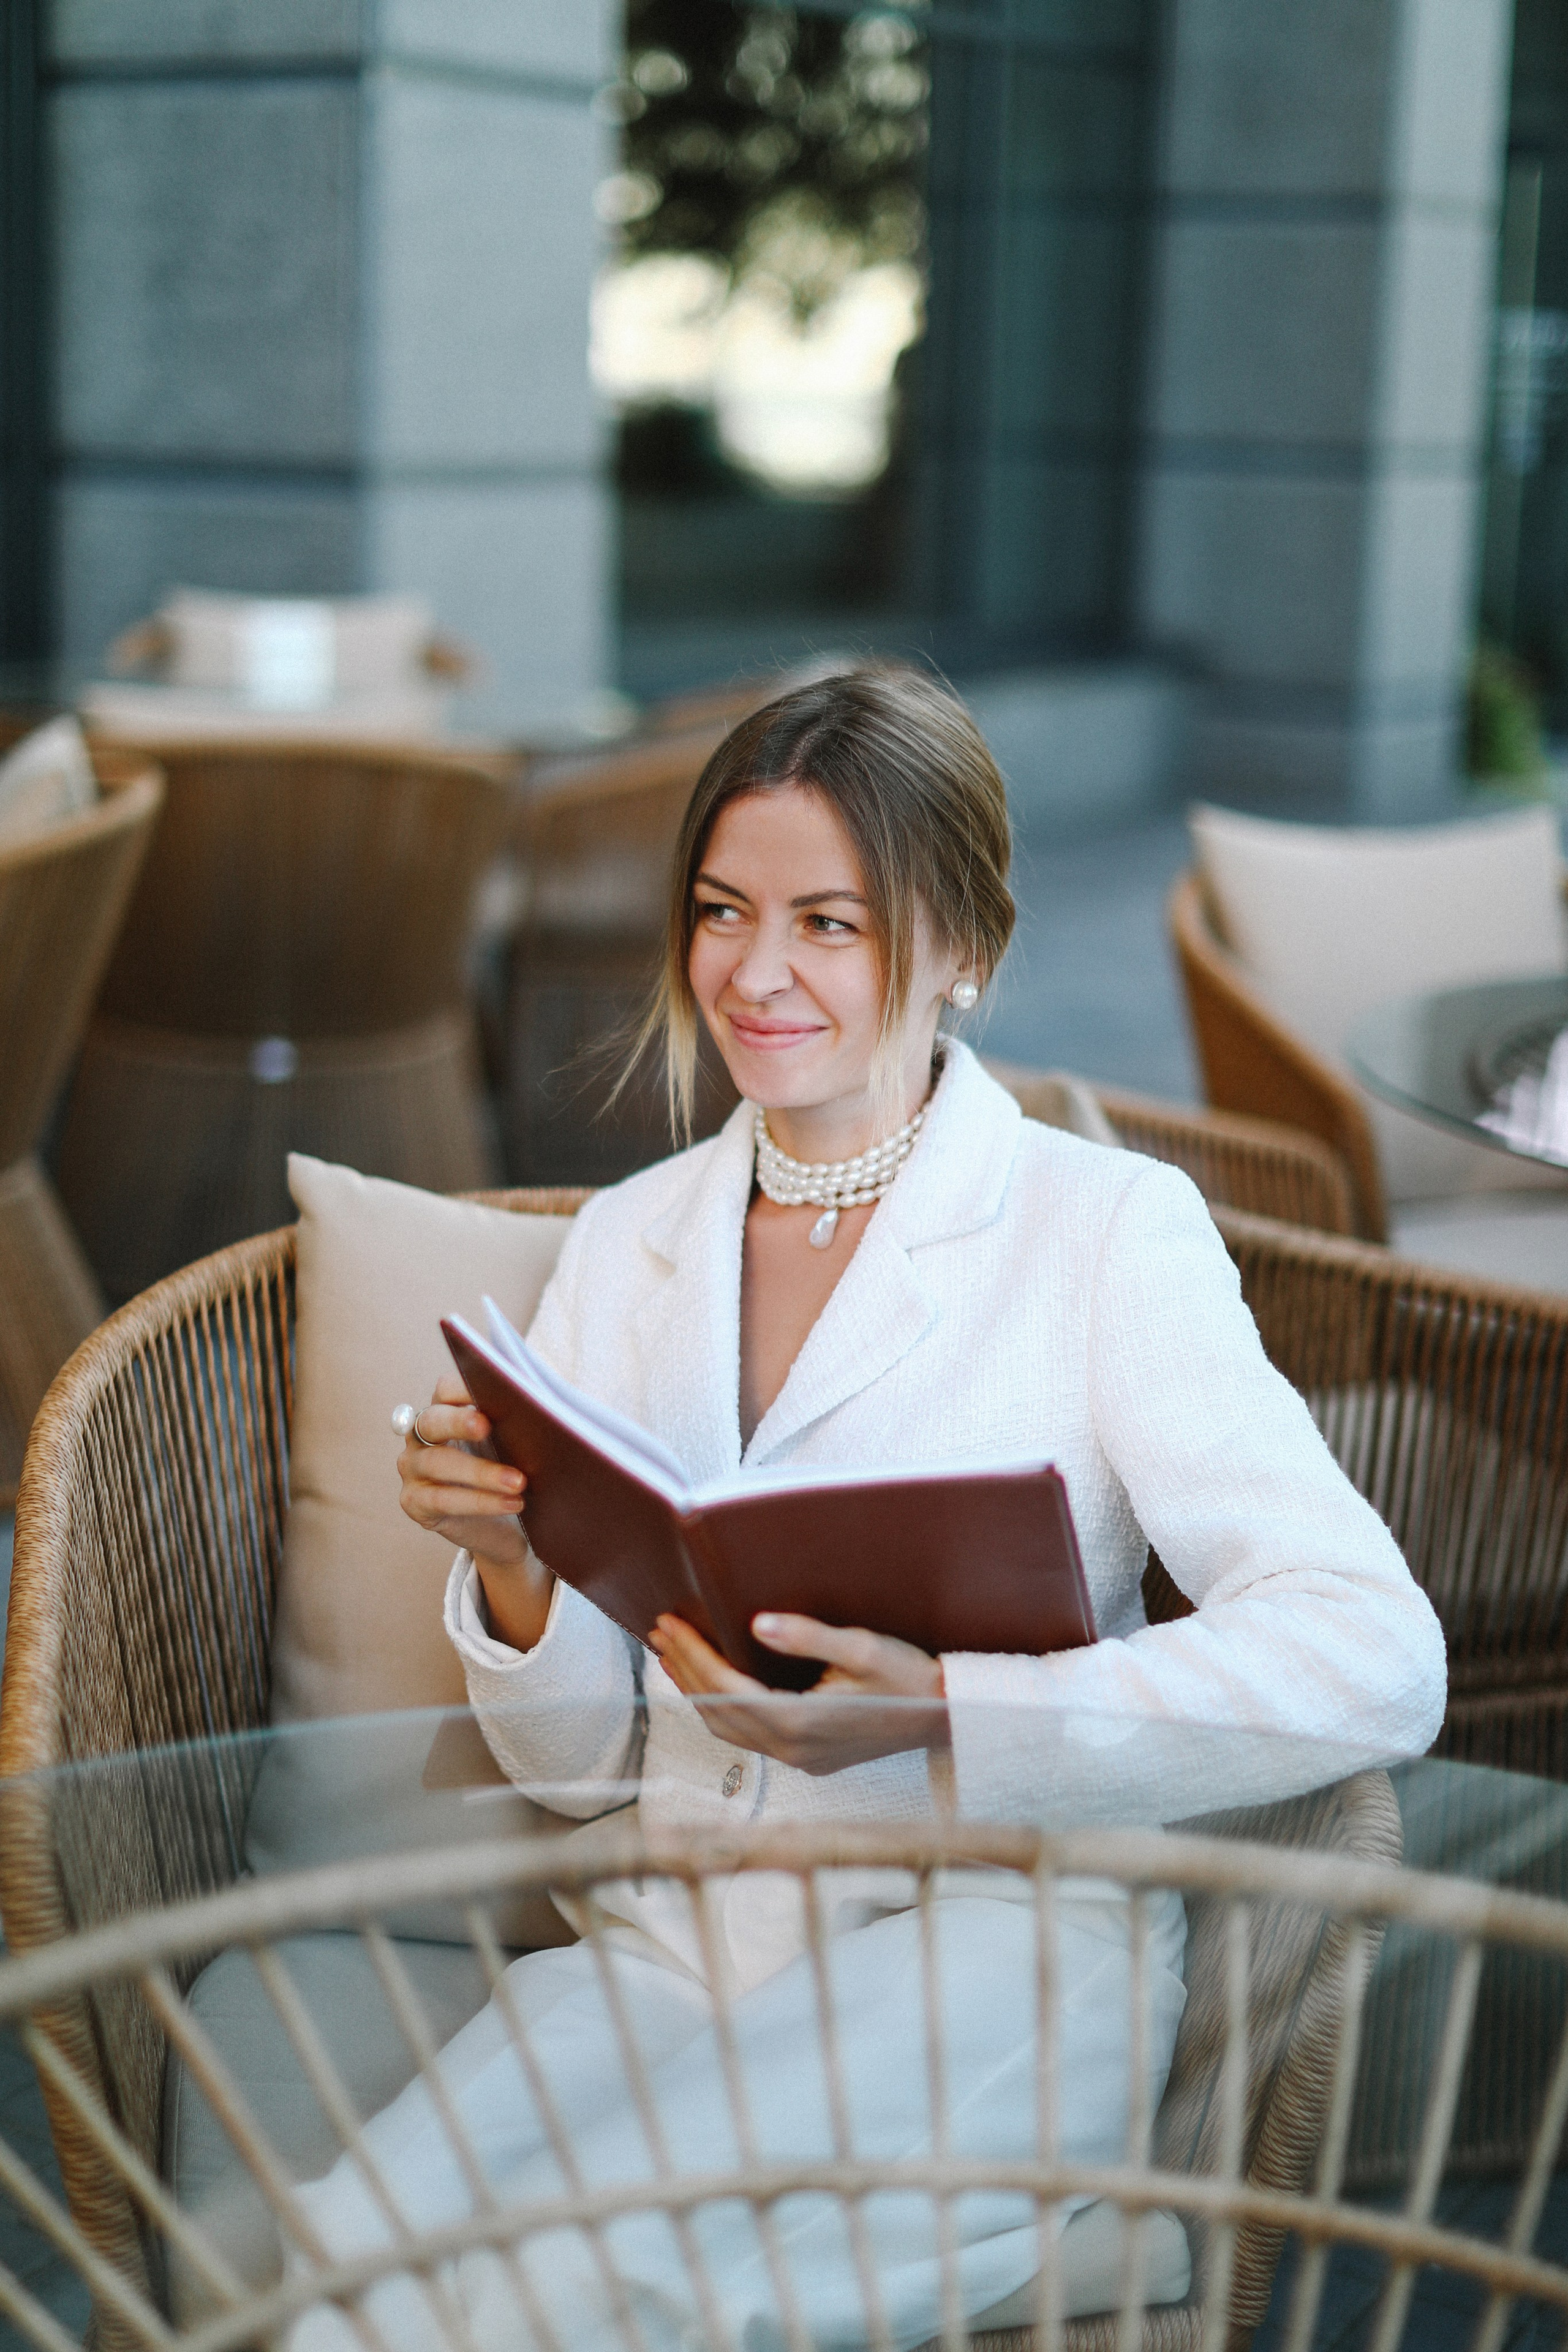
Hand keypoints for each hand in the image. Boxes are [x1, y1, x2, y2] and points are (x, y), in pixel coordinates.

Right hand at [396, 1376, 553, 1648]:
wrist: (506, 1527)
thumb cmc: (510, 1471)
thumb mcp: (517, 1442)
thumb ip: (520, 1418)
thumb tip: (545, 1398)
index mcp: (446, 1410)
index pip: (446, 1389)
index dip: (465, 1387)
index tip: (494, 1391)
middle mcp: (421, 1436)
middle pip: (432, 1421)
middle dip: (459, 1422)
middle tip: (486, 1426)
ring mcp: (413, 1469)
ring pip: (438, 1463)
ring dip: (481, 1472)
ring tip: (518, 1482)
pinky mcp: (414, 1503)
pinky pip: (442, 1500)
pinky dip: (479, 1502)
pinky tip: (512, 1503)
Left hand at [648, 1611, 947, 1773]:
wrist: (945, 1716)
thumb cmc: (907, 1676)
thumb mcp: (862, 1647)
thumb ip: (807, 1636)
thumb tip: (756, 1623)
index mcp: (799, 1721)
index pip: (725, 1686)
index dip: (692, 1654)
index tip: (669, 1623)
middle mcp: (792, 1748)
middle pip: (717, 1711)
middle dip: (685, 1669)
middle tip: (661, 1631)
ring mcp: (798, 1759)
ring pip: (728, 1729)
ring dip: (698, 1691)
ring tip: (675, 1655)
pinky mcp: (807, 1759)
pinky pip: (748, 1735)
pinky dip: (722, 1707)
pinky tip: (715, 1684)